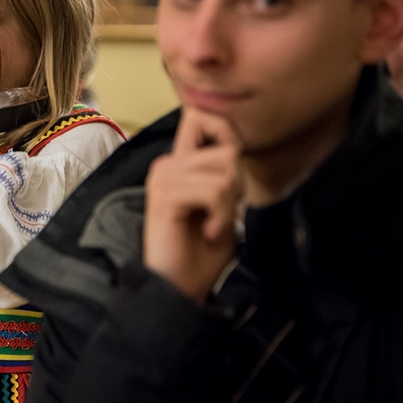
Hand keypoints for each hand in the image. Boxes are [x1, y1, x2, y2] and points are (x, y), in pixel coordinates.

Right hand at [143, 108, 243, 303]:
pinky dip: (222, 216)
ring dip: (230, 206)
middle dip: (238, 185)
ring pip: (224, 173)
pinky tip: (208, 232)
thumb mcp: (221, 207)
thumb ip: (224, 176)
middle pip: (228, 150)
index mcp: (178, 163)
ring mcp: (163, 178)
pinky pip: (214, 192)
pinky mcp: (165, 196)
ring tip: (214, 225)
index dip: (227, 132)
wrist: (179, 287)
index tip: (232, 173)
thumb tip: (236, 151)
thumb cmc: (201, 252)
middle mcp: (167, 164)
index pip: (200, 116)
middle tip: (223, 211)